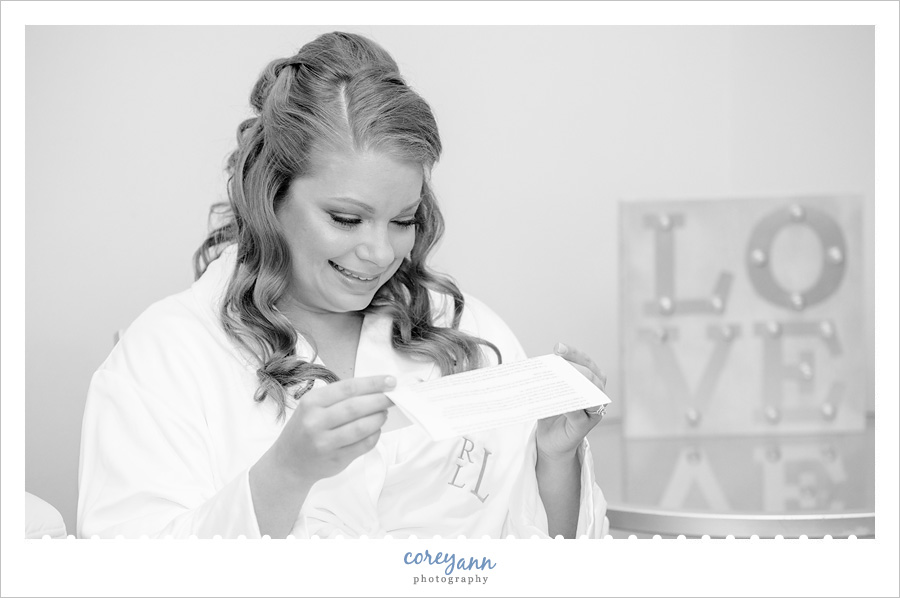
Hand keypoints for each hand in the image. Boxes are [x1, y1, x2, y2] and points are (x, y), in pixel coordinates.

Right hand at [270, 375, 395, 485]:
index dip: (373, 383)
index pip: (348, 388)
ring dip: (379, 418)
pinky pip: (363, 445)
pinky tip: (376, 430)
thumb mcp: (313, 406)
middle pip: (356, 407)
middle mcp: (316, 421)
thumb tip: (376, 390)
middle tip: (394, 397)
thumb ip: (340, 398)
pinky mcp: (335, 459)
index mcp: (311, 402)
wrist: (288, 462)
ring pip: (361, 427)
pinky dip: (374, 435)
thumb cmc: (306, 428)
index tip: (390, 380)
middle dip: (380, 400)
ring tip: (384, 413)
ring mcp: (325, 442)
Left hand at [536, 342, 606, 461]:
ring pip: (591, 392)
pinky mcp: (584, 426)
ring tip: (558, 375)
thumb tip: (544, 364)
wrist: (550, 440)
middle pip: (591, 375)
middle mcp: (597, 396)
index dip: (574, 354)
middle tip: (555, 359)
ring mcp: (593, 412)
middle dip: (573, 364)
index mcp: (591, 382)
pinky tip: (557, 400)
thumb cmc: (552, 412)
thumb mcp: (551, 391)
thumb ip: (553, 378)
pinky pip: (578, 413)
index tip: (558, 347)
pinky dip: (568, 405)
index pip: (586, 363)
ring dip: (574, 382)